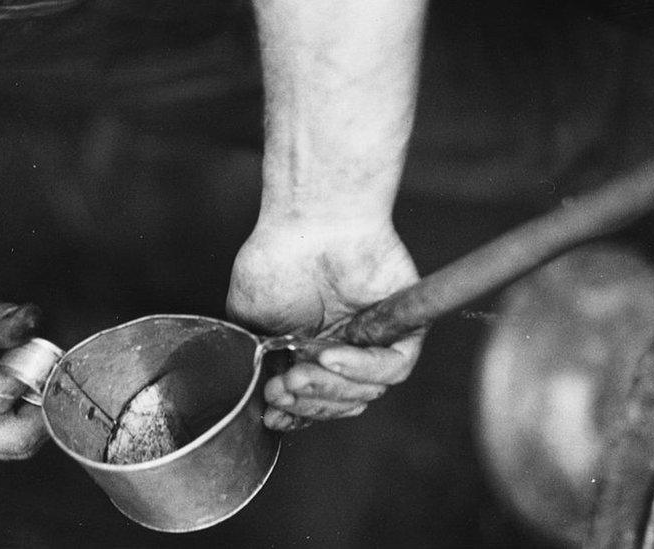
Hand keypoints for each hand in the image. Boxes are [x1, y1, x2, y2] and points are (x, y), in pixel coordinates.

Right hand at [0, 270, 45, 458]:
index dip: (29, 376)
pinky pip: (9, 444)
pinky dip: (27, 419)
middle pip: (11, 438)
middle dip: (42, 403)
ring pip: (15, 446)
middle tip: (50, 368)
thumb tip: (32, 323)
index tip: (43, 351)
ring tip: (30, 374)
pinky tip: (22, 389)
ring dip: (36, 412)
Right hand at [227, 221, 422, 430]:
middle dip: (308, 403)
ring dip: (330, 390)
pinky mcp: (403, 326)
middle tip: (282, 389)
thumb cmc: (276, 257)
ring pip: (365, 392)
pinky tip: (332, 355)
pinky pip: (394, 366)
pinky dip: (362, 369)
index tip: (272, 412)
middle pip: (338, 402)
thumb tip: (262, 395)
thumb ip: (256, 360)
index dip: (294, 413)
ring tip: (300, 372)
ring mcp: (372, 340)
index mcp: (310, 351)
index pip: (312, 399)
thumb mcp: (249, 320)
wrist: (308, 220)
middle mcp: (344, 349)